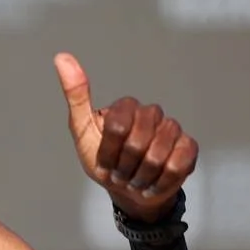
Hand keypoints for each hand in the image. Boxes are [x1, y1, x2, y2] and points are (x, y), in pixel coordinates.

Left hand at [54, 53, 197, 223]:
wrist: (126, 192)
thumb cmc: (102, 162)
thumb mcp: (81, 130)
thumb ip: (76, 96)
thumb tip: (62, 57)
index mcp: (125, 108)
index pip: (118, 125)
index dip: (109, 151)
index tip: (104, 162)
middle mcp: (150, 114)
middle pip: (138, 140)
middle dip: (125, 165)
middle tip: (120, 173)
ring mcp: (171, 130)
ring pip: (159, 153)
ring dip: (142, 175)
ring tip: (135, 179)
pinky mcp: (188, 148)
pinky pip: (179, 162)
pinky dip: (162, 179)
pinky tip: (153, 182)